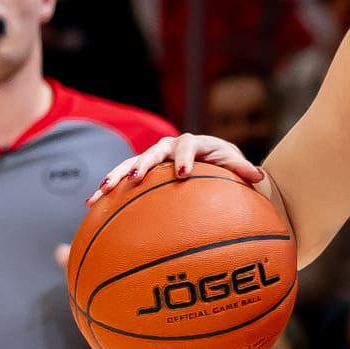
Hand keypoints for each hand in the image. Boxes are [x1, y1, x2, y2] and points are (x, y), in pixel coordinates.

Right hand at [90, 134, 267, 208]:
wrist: (211, 162)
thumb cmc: (225, 166)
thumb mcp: (234, 167)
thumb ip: (242, 170)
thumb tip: (258, 176)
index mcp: (192, 143)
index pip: (187, 145)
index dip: (183, 157)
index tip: (182, 173)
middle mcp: (170, 147)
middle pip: (153, 151)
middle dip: (144, 163)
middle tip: (137, 177)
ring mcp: (153, 158)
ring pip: (131, 164)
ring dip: (117, 176)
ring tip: (102, 191)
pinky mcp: (142, 171)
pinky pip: (122, 180)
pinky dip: (108, 190)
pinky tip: (90, 204)